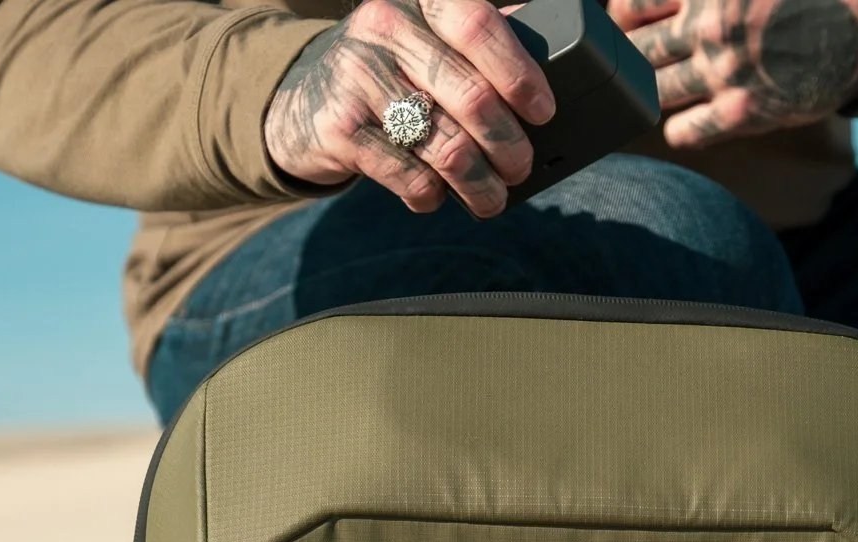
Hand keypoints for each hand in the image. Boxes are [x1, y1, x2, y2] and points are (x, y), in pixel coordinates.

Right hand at [265, 0, 556, 216]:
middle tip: (521, 167)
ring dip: (480, 184)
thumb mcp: (426, 39)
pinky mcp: (340, 129)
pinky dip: (434, 195)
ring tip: (493, 199)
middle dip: (509, 145)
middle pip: (472, 97)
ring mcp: (357, 76)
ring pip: (447, 146)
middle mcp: (385, 27)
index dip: (520, 73)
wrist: (301, 104)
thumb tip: (556, 68)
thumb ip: (477, 44)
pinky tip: (438, 195)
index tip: (543, 112)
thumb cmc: (390, 73)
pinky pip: (411, 176)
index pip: (479, 25)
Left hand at [612, 0, 857, 147]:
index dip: (623, 19)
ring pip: (653, 92)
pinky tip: (690, 117)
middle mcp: (709, 28)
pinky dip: (678, 128)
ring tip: (667, 87)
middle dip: (630, 59)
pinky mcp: (743, 112)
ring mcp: (723, 72)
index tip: (630, 27)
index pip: (630, 5)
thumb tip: (642, 5)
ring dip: (653, 93)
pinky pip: (682, 131)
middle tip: (641, 63)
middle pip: (635, 52)